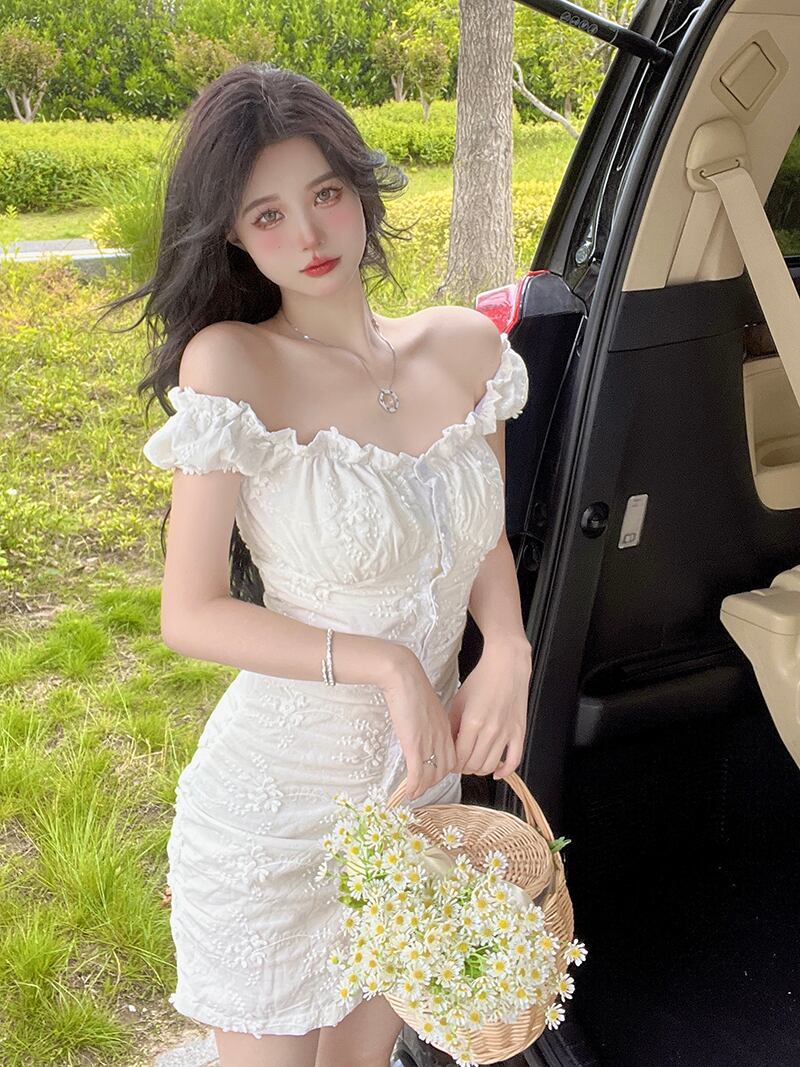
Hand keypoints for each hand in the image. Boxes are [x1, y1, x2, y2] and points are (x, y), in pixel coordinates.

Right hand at [380, 648, 458, 801]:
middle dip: (433, 782)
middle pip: (444, 769)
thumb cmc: (411, 686)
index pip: (451, 757)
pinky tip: (408, 793)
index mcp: (446, 727)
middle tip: (421, 787)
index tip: (431, 775)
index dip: (443, 770)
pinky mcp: (414, 744)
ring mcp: (429, 741)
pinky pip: (417, 773)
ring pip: (431, 774)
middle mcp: (441, 737)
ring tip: (414, 793)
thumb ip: (428, 721)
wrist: (403, 676)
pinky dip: (414, 786)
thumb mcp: (426, 706)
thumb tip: (421, 730)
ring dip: (423, 787)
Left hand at [447, 638, 531, 780]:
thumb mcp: (458, 701)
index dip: (452, 765)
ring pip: (490, 766)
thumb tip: (448, 746)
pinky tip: (496, 771)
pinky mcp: (519, 732)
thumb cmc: (482, 679)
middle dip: (463, 768)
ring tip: (473, 763)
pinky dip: (504, 771)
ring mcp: (506, 733)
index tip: (449, 763)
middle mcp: (490, 731)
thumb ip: (452, 726)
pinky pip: (514, 760)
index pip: (459, 757)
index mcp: (472, 722)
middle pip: (473, 765)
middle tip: (459, 763)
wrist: (506, 666)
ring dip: (479, 770)